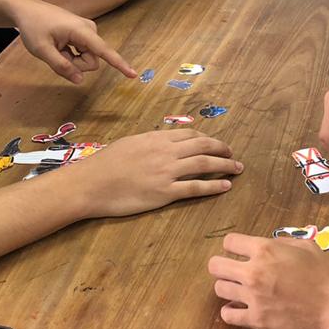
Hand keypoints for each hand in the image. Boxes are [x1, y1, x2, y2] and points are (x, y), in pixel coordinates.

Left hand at [11, 0, 137, 83]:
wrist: (26, 10)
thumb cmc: (33, 27)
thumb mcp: (42, 50)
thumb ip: (62, 66)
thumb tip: (80, 81)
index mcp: (81, 31)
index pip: (104, 51)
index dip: (119, 64)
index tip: (133, 75)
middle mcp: (89, 30)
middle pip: (92, 61)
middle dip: (76, 65)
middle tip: (55, 55)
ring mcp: (87, 31)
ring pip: (87, 59)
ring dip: (71, 60)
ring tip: (55, 48)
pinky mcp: (83, 34)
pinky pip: (83, 53)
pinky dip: (70, 55)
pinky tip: (58, 46)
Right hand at [75, 130, 240, 216]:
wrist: (91, 183)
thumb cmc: (104, 164)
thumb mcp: (129, 143)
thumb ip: (149, 143)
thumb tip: (161, 142)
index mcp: (156, 138)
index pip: (190, 134)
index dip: (207, 139)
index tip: (216, 144)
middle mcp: (166, 152)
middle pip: (203, 146)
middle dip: (222, 149)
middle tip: (233, 154)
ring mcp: (167, 172)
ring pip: (204, 164)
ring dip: (225, 165)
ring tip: (237, 168)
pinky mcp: (165, 193)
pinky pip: (195, 188)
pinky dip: (213, 185)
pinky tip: (225, 186)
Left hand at [208, 233, 328, 328]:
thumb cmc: (324, 275)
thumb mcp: (306, 246)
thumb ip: (282, 242)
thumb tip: (268, 244)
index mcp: (265, 250)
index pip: (229, 242)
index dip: (233, 246)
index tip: (239, 253)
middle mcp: (253, 272)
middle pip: (215, 266)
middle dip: (222, 266)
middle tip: (233, 272)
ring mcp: (252, 297)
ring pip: (219, 289)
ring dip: (228, 288)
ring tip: (240, 290)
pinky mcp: (256, 320)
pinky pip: (228, 316)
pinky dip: (231, 312)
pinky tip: (239, 309)